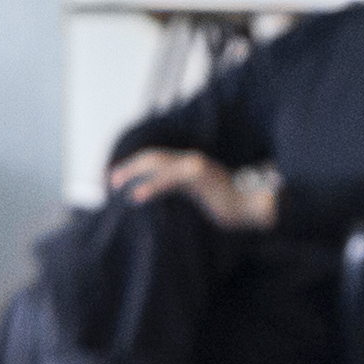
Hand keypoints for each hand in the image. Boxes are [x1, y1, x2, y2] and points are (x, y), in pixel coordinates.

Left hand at [110, 151, 282, 231]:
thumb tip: (166, 198)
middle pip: (152, 158)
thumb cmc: (230, 204)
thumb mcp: (201, 196)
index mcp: (189, 164)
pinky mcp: (200, 177)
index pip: (156, 160)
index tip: (115, 177)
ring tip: (116, 184)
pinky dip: (152, 186)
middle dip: (128, 167)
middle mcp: (190, 161)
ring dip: (133, 172)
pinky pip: (170, 180)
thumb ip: (184, 191)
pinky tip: (137, 196)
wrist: (254, 205)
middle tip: (109, 180)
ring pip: (157, 164)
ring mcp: (195, 166)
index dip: (134, 166)